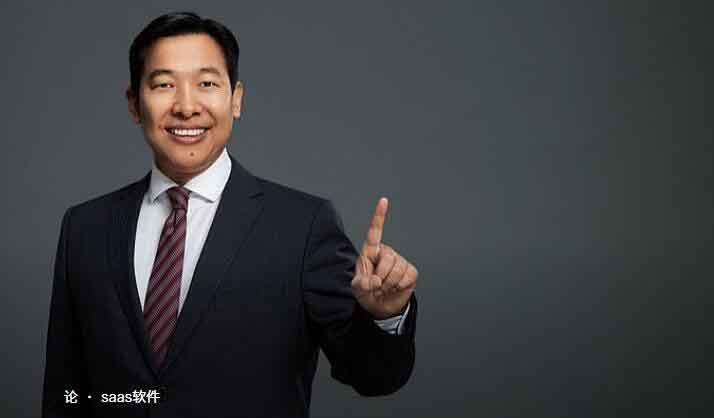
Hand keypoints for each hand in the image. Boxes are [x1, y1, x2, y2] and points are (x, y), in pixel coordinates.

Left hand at [351, 197, 417, 319]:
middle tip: (377, 285)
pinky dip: (399, 287)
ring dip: (389, 284)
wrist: (381, 306)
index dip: (379, 216)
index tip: (384, 200)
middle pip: (388, 260)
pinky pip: (406, 278)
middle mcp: (386, 253)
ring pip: (397, 271)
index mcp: (371, 252)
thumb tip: (376, 280)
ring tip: (385, 287)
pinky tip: (395, 288)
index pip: (375, 232)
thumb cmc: (366, 292)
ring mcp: (400, 261)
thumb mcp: (358, 289)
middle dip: (380, 277)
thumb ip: (362, 284)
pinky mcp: (410, 271)